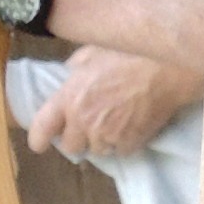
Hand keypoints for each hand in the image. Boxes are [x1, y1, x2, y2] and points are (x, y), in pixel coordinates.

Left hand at [24, 44, 196, 158]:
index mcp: (69, 97)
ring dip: (104, 141)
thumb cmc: (128, 54)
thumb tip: (72, 72)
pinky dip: (125, 143)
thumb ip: (77, 67)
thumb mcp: (93, 52)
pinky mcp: (129, 142)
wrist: (165, 69)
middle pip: (71, 146)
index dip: (39, 138)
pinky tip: (133, 128)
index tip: (40, 145)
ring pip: (98, 150)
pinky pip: (122, 151)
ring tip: (116, 127)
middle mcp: (83, 120)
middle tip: (90, 129)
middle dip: (78, 139)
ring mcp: (107, 133)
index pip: (43, 126)